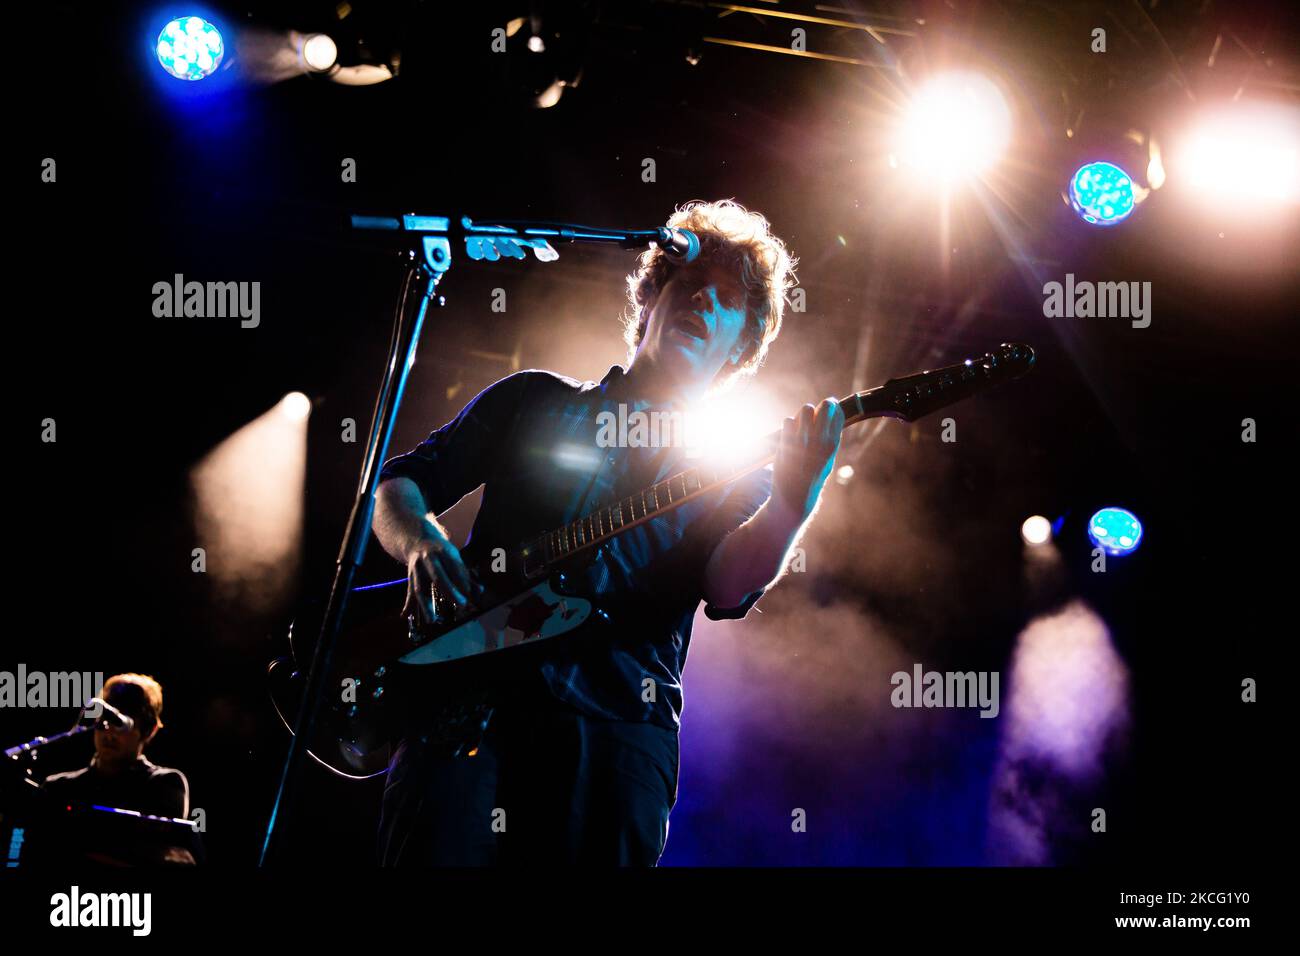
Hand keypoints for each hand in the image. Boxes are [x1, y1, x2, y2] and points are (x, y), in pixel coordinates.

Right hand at [402, 522, 478, 623]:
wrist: (418, 539)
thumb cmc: (441, 552)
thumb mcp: (454, 557)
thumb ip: (465, 574)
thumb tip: (480, 591)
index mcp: (442, 551)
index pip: (454, 567)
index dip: (462, 581)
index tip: (470, 593)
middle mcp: (428, 559)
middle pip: (438, 578)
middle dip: (450, 592)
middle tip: (462, 604)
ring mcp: (417, 568)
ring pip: (420, 588)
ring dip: (425, 605)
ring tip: (431, 620)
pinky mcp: (410, 576)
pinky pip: (409, 592)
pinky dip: (407, 604)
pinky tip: (404, 615)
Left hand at [773, 397, 844, 517]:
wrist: (794, 495)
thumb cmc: (812, 477)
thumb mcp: (828, 460)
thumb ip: (829, 440)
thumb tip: (830, 417)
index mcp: (833, 445)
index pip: (839, 414)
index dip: (835, 407)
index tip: (830, 407)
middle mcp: (820, 440)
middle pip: (826, 406)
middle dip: (821, 406)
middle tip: (815, 412)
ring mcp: (803, 439)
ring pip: (805, 409)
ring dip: (803, 413)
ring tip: (801, 424)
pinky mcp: (786, 441)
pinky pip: (788, 420)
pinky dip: (789, 424)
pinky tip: (789, 434)